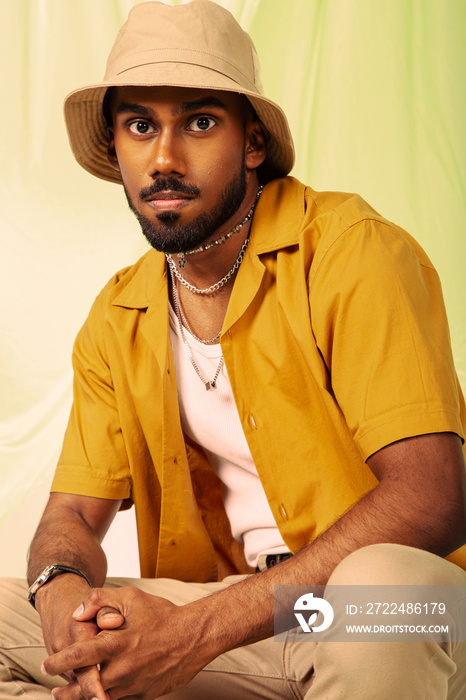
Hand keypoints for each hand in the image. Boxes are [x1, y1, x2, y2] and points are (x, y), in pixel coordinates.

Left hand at [42, 586, 213, 699]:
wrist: (194, 636)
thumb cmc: (162, 615)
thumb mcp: (132, 597)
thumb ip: (100, 599)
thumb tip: (77, 613)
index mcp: (116, 644)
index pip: (78, 656)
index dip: (58, 662)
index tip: (46, 665)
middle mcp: (122, 668)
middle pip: (85, 687)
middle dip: (67, 691)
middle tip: (55, 691)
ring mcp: (134, 685)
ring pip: (102, 699)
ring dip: (86, 698)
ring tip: (73, 696)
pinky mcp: (145, 695)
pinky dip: (109, 698)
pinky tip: (105, 693)